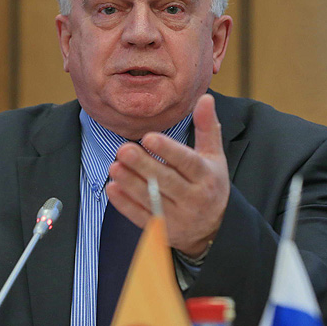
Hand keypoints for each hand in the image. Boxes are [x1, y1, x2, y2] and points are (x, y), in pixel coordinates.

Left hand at [107, 93, 229, 256]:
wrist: (214, 228)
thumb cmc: (209, 183)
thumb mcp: (213, 156)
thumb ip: (207, 127)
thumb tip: (205, 97)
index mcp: (207, 177)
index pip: (188, 163)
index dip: (168, 151)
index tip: (149, 137)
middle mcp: (194, 199)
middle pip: (167, 182)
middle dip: (143, 166)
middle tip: (123, 149)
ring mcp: (178, 217)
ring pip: (151, 200)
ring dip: (130, 183)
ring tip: (114, 165)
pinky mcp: (162, 230)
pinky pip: (141, 218)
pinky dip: (125, 204)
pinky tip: (112, 188)